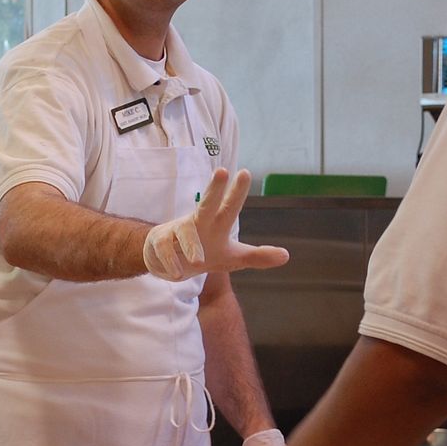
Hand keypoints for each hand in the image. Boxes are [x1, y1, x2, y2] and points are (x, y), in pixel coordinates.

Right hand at [143, 168, 289, 281]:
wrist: (169, 260)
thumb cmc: (206, 252)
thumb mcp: (233, 257)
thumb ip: (258, 256)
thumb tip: (286, 256)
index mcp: (218, 223)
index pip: (230, 206)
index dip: (237, 191)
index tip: (245, 172)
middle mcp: (199, 222)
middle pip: (207, 203)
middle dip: (214, 189)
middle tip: (222, 170)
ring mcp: (178, 230)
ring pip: (184, 230)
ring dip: (192, 245)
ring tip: (199, 262)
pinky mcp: (160, 242)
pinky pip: (165, 250)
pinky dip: (171, 262)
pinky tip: (178, 274)